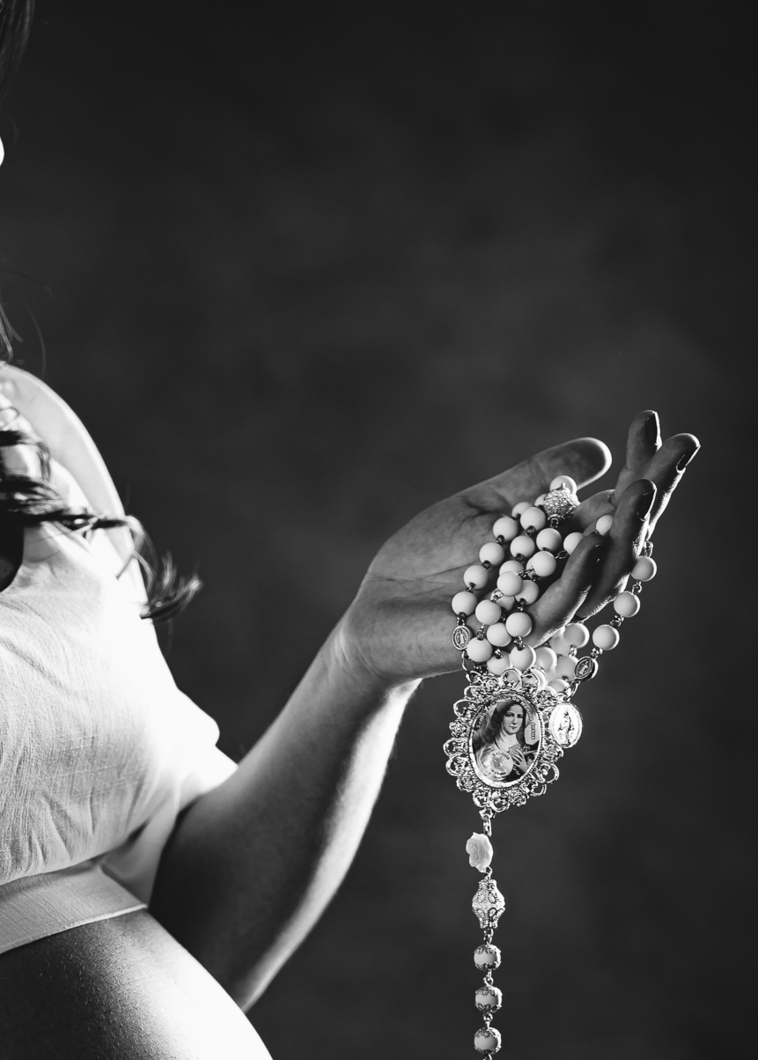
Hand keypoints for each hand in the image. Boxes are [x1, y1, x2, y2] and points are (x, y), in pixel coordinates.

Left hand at [336, 411, 698, 688]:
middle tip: (680, 448)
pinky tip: (592, 538)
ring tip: (643, 487)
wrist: (378, 605)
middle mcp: (563, 581)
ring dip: (626, 531)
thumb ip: (536, 482)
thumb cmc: (427, 559)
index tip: (653, 421)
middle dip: (653, 494)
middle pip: (624, 541)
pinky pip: (557, 608)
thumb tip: (599, 450)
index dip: (641, 468)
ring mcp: (544, 611)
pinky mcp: (515, 638)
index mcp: (561, 548)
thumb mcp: (484, 507)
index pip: (615, 507)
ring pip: (602, 577)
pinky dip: (577, 575)